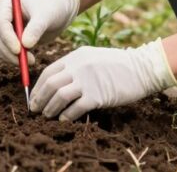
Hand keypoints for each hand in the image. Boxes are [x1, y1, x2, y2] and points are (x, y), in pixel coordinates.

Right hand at [0, 0, 79, 64]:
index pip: (1, 22)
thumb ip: (36, 28)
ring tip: (31, 61)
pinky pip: (3, 51)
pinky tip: (27, 60)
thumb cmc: (52, 9)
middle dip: (8, 50)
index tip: (19, 50)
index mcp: (6, 3)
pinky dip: (12, 58)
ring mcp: (2, 26)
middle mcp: (1, 14)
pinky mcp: (7, 37)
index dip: (7, 37)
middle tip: (25, 61)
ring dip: (9, 56)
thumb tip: (25, 44)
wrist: (58, 13)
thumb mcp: (46, 16)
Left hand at [29, 40, 176, 120]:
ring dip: (50, 108)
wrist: (142, 69)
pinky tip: (64, 119)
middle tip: (35, 110)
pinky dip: (66, 115)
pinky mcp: (97, 95)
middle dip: (39, 99)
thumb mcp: (92, 58)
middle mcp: (78, 67)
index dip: (38, 87)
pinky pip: (76, 108)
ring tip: (47, 116)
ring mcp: (87, 80)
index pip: (48, 72)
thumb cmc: (117, 65)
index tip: (34, 97)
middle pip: (50, 84)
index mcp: (75, 56)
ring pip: (59, 96)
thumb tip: (57, 83)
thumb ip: (75, 67)